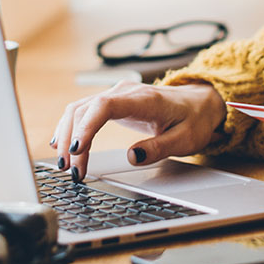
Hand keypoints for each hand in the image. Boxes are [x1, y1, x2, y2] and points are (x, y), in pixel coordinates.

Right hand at [50, 82, 225, 179]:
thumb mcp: (185, 139)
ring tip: (66, 166)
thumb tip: (131, 157)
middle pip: (85, 108)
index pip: (105, 106)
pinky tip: (63, 145)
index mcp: (144, 99)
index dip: (86, 127)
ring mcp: (118, 95)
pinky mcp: (113, 103)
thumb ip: (159, 148)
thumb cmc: (194, 120)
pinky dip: (71, 128)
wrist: (200, 102)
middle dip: (71, 139)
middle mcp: (126, 92)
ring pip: (80, 109)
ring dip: (67, 135)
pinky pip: (85, 111)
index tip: (76, 150)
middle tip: (71, 170)